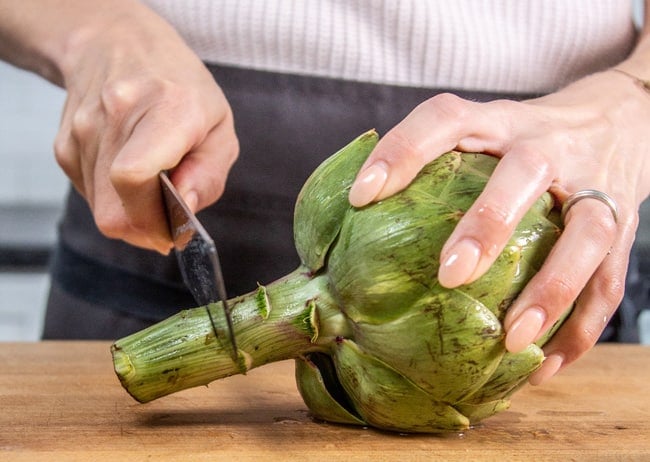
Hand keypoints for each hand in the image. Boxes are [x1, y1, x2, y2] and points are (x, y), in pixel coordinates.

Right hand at [53, 4, 237, 252]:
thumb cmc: (181, 89)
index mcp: (167, 109)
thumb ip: (209, 173)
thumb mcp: (219, 126)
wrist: (120, 46)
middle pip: (116, 209)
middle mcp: (117, 117)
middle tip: (169, 219)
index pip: (134, 176)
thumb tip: (185, 208)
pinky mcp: (65, 147)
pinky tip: (131, 174)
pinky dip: (115, 200)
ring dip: (133, 214)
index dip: (153, 217)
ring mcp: (83, 131)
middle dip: (148, 229)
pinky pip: (91, 197)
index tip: (175, 227)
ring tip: (154, 185)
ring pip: (102, 211)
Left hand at [349, 70, 649, 383]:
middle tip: (450, 275)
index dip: (402, 151)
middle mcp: (548, 145)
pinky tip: (544, 364)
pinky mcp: (624, 225)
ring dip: (551, 289)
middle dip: (488, 224)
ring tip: (512, 339)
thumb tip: (348, 234)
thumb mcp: (481, 133)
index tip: (362, 196)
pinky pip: (610, 281)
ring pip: (585, 234)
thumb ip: (431, 171)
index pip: (445, 118)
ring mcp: (593, 185)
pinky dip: (580, 328)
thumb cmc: (524, 139)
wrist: (620, 118)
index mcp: (497, 122)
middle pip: (525, 172)